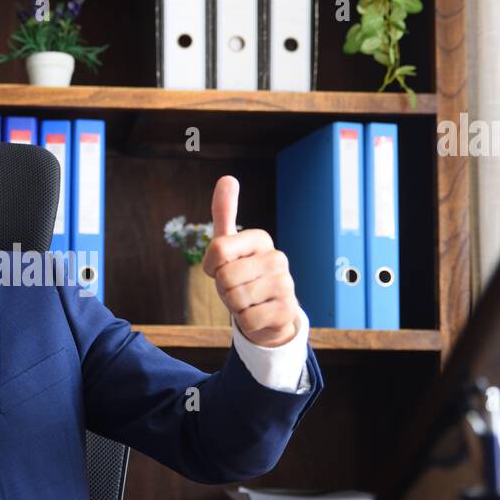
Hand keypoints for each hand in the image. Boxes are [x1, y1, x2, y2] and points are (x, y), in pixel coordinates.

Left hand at [202, 175, 299, 346]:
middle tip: (237, 289)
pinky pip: (248, 319)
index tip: (223, 268)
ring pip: (236, 299)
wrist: (267, 314)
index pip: (217, 248)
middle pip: (225, 277)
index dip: (211, 266)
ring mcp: (287, 284)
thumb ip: (224, 213)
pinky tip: (258, 315)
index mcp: (261, 238)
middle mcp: (277, 257)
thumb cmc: (242, 277)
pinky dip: (246, 322)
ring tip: (248, 301)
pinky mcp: (288, 310)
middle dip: (224, 289)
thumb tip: (227, 178)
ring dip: (235, 306)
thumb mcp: (228, 246)